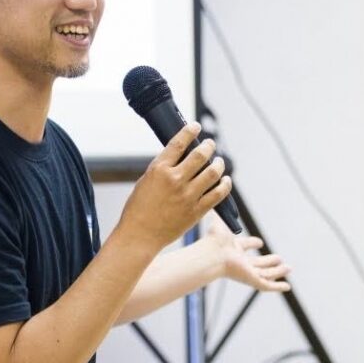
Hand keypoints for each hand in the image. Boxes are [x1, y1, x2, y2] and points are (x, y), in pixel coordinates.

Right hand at [119, 123, 232, 249]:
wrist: (140, 235)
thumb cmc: (138, 209)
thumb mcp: (145, 181)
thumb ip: (162, 169)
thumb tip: (179, 158)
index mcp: (159, 169)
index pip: (179, 143)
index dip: (190, 131)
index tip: (196, 127)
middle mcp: (175, 180)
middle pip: (200, 155)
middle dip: (208, 146)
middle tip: (210, 144)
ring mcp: (188, 196)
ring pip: (212, 173)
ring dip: (219, 164)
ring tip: (219, 162)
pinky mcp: (197, 210)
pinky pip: (218, 194)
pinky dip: (225, 185)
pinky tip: (225, 180)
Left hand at [205, 213, 290, 291]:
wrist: (212, 256)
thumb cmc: (213, 241)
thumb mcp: (219, 223)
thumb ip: (219, 213)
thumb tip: (216, 197)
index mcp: (232, 248)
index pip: (243, 246)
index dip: (251, 244)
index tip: (258, 242)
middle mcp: (240, 261)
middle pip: (256, 263)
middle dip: (268, 261)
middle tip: (278, 258)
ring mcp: (246, 272)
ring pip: (265, 273)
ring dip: (276, 271)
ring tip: (288, 268)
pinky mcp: (252, 280)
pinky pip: (268, 286)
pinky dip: (278, 287)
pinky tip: (287, 287)